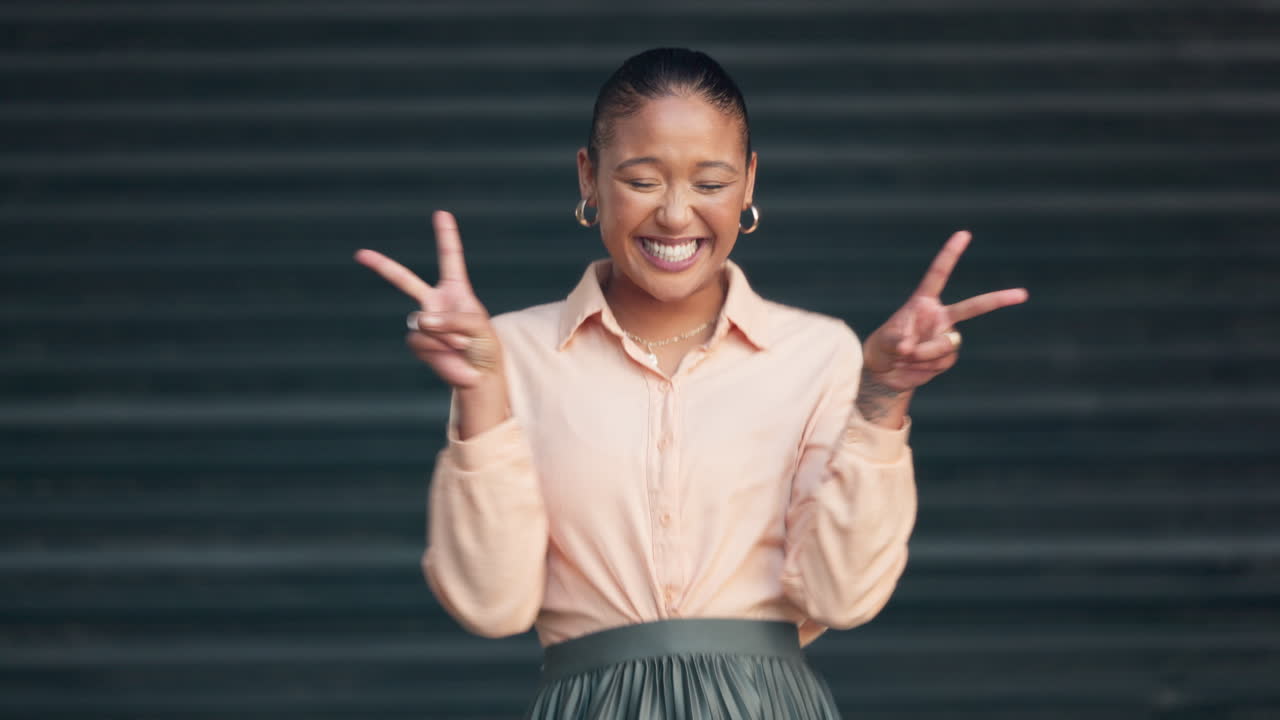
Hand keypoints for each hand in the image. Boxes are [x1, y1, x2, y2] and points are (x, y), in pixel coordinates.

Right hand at [353, 210, 500, 388]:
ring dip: (445, 333)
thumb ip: (452, 319)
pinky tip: (449, 353)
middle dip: (382, 266)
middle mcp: (436, 302)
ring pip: (422, 320)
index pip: (450, 258)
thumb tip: (420, 320)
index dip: (446, 236)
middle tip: (360, 254)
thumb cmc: (486, 347)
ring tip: (461, 343)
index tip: (442, 214)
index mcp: (456, 290)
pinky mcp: (418, 343)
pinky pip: (420, 339)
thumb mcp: (479, 326)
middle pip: (404, 279)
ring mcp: (424, 322)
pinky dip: (437, 347)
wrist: (480, 375)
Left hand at [862, 230, 1027, 391]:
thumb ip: (896, 342)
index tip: (964, 234)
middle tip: (1023, 295)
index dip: (950, 254)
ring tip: (907, 356)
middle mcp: (940, 317)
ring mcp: (946, 336)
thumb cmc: (883, 347)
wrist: (887, 372)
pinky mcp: (947, 356)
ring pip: (947, 343)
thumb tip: (910, 348)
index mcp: (924, 302)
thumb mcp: (884, 341)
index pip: (938, 274)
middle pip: (973, 307)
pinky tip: (915, 366)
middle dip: (998, 301)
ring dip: (926, 353)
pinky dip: (926, 366)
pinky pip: (943, 361)